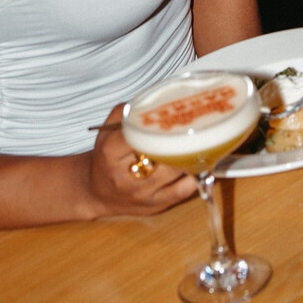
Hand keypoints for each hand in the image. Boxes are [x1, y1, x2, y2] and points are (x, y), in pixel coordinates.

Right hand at [84, 104, 197, 218]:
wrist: (96, 191)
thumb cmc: (107, 156)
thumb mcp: (108, 130)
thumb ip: (130, 111)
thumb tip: (157, 97)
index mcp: (111, 152)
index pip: (137, 135)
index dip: (159, 124)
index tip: (176, 114)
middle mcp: (125, 176)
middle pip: (161, 154)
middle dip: (182, 139)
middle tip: (200, 123)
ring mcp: (142, 193)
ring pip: (175, 171)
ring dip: (193, 154)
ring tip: (206, 138)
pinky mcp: (156, 205)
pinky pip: (183, 191)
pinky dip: (197, 174)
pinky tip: (204, 161)